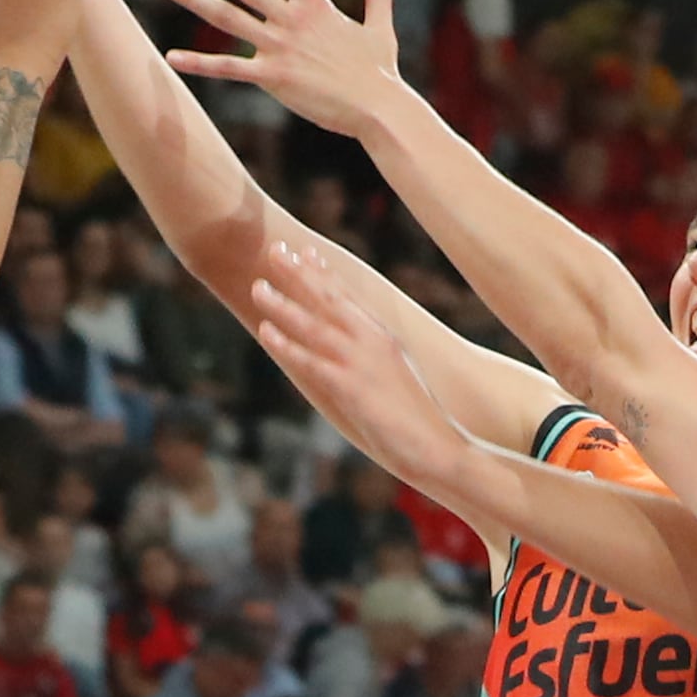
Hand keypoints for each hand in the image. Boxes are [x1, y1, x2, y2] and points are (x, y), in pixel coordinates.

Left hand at [155, 0, 409, 135]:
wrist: (378, 108)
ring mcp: (279, 47)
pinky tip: (171, 58)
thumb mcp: (380, 32)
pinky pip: (228, 69)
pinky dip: (199, 64)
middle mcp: (292, 20)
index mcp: (315, 6)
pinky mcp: (273, 77)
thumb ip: (379, 1)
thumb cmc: (380, 74)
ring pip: (227, 17)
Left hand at [240, 234, 478, 492]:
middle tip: (275, 249)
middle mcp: (372, 342)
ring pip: (315, 326)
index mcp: (384, 338)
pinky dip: (287, 345)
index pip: (349, 298)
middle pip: (329, 301)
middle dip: (300, 274)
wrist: (439, 447)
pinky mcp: (352, 388)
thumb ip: (375, 362)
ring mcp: (362, 363)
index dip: (324, 273)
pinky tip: (266, 330)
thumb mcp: (396, 380)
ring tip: (258, 286)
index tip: (305, 250)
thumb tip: (357, 357)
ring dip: (284, 304)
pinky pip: (312, 361)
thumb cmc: (418, 421)